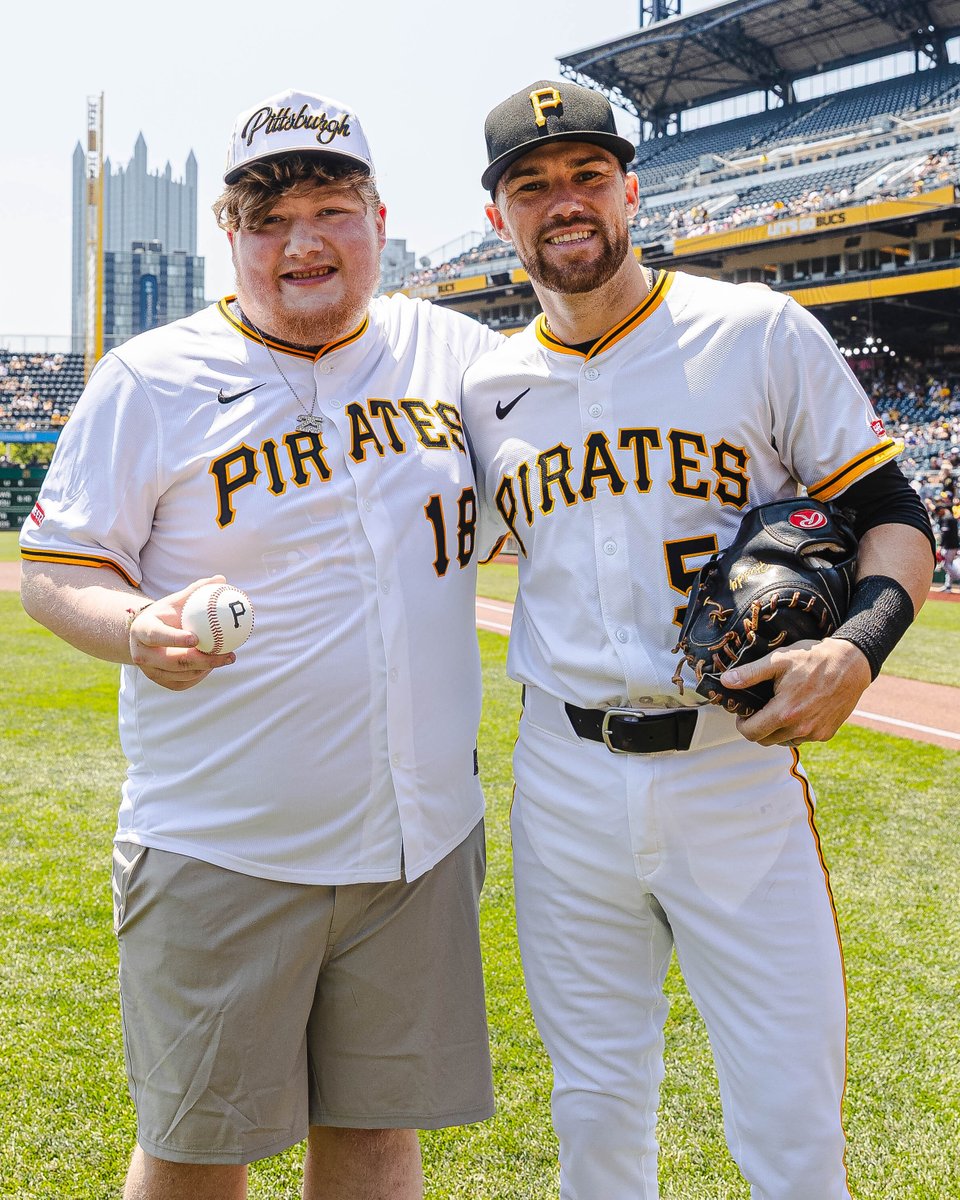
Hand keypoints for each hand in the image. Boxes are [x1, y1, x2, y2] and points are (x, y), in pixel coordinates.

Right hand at [128, 576, 235, 690]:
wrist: (146, 635)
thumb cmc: (166, 614)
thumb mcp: (176, 600)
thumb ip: (196, 590)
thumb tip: (221, 579)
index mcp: (142, 630)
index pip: (157, 636)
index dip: (175, 639)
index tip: (197, 638)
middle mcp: (141, 653)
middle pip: (173, 661)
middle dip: (202, 660)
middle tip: (227, 655)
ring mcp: (149, 670)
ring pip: (181, 675)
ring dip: (206, 668)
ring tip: (226, 658)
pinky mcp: (158, 681)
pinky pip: (182, 683)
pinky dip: (200, 676)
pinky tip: (214, 666)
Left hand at [719, 637, 871, 746]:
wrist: (851, 663)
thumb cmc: (814, 659)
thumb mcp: (778, 660)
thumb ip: (750, 673)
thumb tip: (726, 681)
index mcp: (785, 712)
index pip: (752, 733)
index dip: (742, 724)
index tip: (744, 713)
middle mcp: (800, 728)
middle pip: (765, 740)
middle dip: (758, 727)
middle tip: (760, 709)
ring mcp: (815, 733)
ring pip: (783, 741)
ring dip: (776, 730)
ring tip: (779, 708)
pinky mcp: (826, 733)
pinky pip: (802, 738)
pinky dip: (795, 730)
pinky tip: (797, 711)